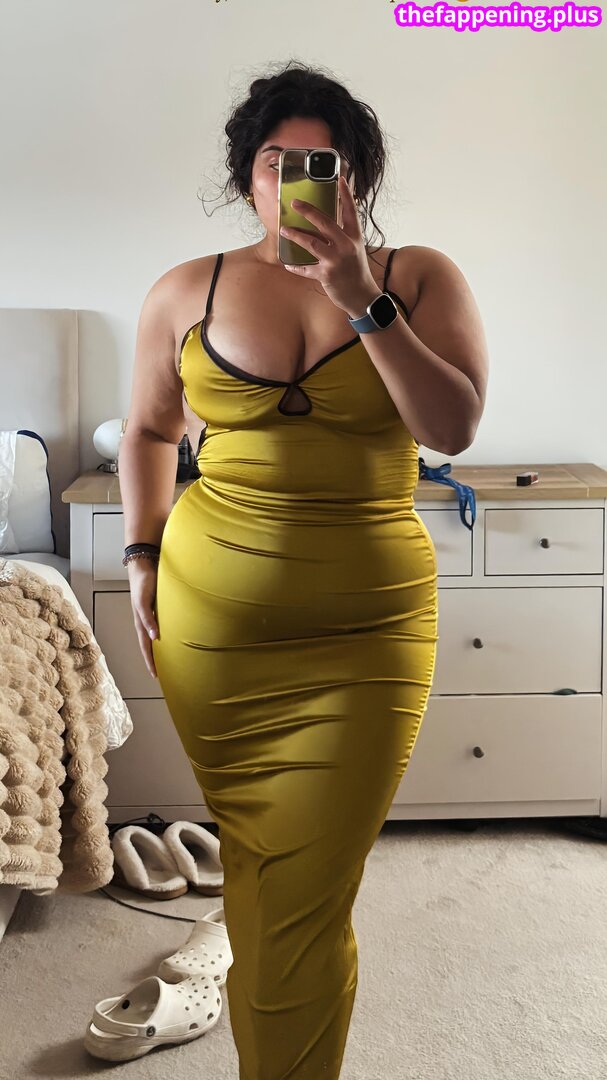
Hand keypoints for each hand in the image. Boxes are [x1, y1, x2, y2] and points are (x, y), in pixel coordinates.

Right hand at [128, 559, 159, 677]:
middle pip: (150, 646)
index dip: (150, 661)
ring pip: (155, 638)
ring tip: (169, 661)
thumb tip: (153, 637)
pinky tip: (172, 639)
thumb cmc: (143, 583)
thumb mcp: (143, 602)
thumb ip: (148, 618)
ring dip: (160, 650)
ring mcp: (151, 616)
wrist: (144, 566)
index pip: (145, 647)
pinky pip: (161, 627)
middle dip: (155, 660)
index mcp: (141, 622)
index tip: (155, 675)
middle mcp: (146, 622)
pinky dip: (165, 636)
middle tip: (163, 674)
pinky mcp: (158, 609)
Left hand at [280, 175, 381, 315]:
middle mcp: (346, 246)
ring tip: (284, 230)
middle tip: (294, 203)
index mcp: (354, 237)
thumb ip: (343, 236)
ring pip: (311, 243)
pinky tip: (288, 263)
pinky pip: (306, 269)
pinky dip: (296, 267)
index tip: (340, 178)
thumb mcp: (355, 250)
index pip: (351, 211)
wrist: (362, 297)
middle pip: (325, 223)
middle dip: (308, 211)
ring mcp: (336, 261)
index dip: (346, 194)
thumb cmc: (357, 272)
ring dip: (295, 236)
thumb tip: (325, 224)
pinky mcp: (326, 275)